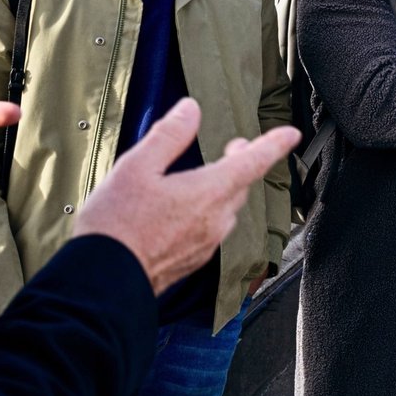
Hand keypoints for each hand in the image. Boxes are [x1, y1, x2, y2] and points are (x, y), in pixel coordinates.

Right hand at [74, 99, 299, 296]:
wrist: (104, 285)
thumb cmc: (117, 225)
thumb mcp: (137, 167)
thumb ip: (169, 135)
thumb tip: (191, 110)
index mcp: (208, 193)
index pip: (253, 162)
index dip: (274, 144)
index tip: (291, 134)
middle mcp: (215, 220)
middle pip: (240, 185)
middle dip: (242, 162)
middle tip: (236, 147)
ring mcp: (205, 244)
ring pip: (227, 210)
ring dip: (225, 189)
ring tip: (208, 176)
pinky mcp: (192, 261)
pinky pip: (212, 230)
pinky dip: (208, 212)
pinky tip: (186, 210)